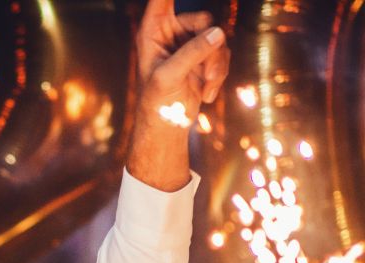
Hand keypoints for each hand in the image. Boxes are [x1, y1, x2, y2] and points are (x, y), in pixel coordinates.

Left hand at [127, 0, 229, 190]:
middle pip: (203, 20)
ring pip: (217, 39)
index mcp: (153, 31)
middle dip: (208, 47)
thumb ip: (191, 52)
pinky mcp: (204, 58)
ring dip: (215, 65)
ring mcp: (190, 44)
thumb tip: (217, 33)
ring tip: (206, 87)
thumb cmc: (156, 103)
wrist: (167, 128)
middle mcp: (172, 33)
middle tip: (206, 72)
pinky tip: (207, 94)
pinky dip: (219, 75)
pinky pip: (223, 54)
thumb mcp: (168, 77)